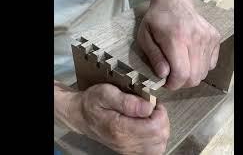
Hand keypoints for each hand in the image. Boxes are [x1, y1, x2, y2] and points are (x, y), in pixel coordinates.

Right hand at [55, 82, 169, 154]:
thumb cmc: (92, 103)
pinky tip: (149, 127)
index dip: (159, 112)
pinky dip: (156, 139)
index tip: (151, 102)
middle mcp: (125, 143)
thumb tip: (148, 107)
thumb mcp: (105, 93)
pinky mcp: (130, 151)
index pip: (155, 127)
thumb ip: (128, 101)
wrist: (81, 116)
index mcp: (120, 128)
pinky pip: (153, 151)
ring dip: (160, 129)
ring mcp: (128, 150)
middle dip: (161, 119)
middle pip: (160, 137)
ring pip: (159, 146)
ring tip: (151, 117)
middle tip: (151, 108)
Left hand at [137, 0, 220, 89]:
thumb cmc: (156, 19)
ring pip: (204, 72)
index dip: (174, 84)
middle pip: (195, 77)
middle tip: (172, 75)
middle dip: (182, 82)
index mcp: (176, 39)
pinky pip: (211, 64)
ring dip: (191, 75)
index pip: (182, 74)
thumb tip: (163, 75)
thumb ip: (154, 57)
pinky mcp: (215, 38)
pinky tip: (190, 57)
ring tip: (180, 65)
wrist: (174, 0)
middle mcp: (196, 40)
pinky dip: (201, 67)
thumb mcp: (145, 37)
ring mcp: (208, 38)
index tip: (166, 82)